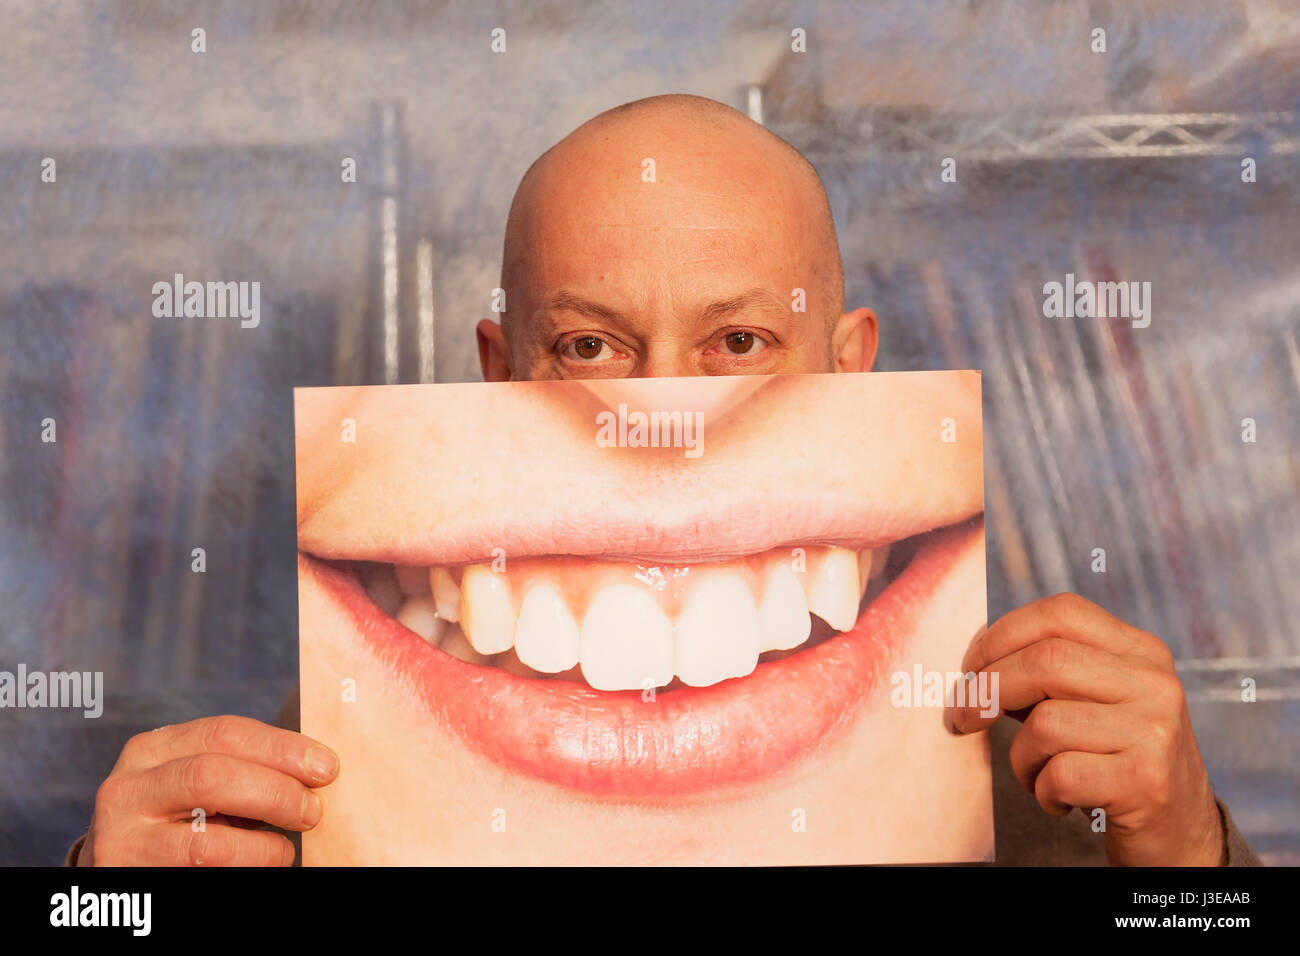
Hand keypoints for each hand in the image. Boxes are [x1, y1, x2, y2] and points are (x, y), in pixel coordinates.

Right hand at [78, 715, 338, 865]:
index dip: (281, 748)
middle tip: (314, 810)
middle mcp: (127, 788)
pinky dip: (246, 868)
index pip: (223, 733)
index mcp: (152, 748)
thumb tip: (318, 765)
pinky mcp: (130, 880)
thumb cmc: (182, 819)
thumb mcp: (198, 783)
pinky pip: (202, 874)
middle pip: (212, 777)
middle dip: (275, 792)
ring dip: (263, 847)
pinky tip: (265, 863)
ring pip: (207, 842)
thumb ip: (243, 767)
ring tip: (287, 849)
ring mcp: (122, 839)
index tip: (327, 765)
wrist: (125, 869)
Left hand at [950, 593, 1224, 865]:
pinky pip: (1059, 774)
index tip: (971, 668)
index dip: (1002, 635)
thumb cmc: (1114, 758)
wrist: (1180, 830)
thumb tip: (975, 664)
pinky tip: (1059, 800)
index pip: (1060, 613)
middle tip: (964, 718)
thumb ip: (1046, 673)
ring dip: (1020, 756)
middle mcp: (1154, 683)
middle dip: (988, 689)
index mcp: (1140, 651)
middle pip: (1046, 660)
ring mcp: (1154, 731)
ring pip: (1045, 722)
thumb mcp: (1092, 702)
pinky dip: (1042, 791)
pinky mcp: (1146, 781)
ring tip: (1036, 772)